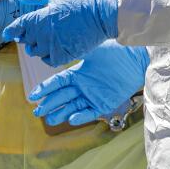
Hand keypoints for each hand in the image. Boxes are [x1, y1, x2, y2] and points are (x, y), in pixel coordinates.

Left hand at [3, 0, 119, 66]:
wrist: (101, 15)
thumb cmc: (80, 2)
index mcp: (39, 18)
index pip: (17, 27)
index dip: (10, 31)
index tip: (8, 33)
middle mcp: (43, 34)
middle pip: (26, 41)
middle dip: (27, 36)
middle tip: (35, 32)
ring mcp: (53, 46)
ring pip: (36, 52)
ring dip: (38, 46)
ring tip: (46, 39)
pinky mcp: (64, 56)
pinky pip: (48, 60)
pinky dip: (48, 56)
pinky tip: (54, 48)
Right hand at [29, 40, 148, 125]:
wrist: (136, 60)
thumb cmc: (116, 51)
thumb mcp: (93, 49)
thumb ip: (77, 51)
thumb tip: (59, 49)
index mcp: (78, 73)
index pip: (57, 82)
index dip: (45, 89)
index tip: (32, 95)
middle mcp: (83, 86)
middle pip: (62, 97)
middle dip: (49, 104)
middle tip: (36, 112)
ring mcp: (93, 96)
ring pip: (72, 107)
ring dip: (61, 113)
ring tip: (49, 119)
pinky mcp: (104, 104)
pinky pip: (90, 112)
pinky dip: (80, 116)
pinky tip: (71, 119)